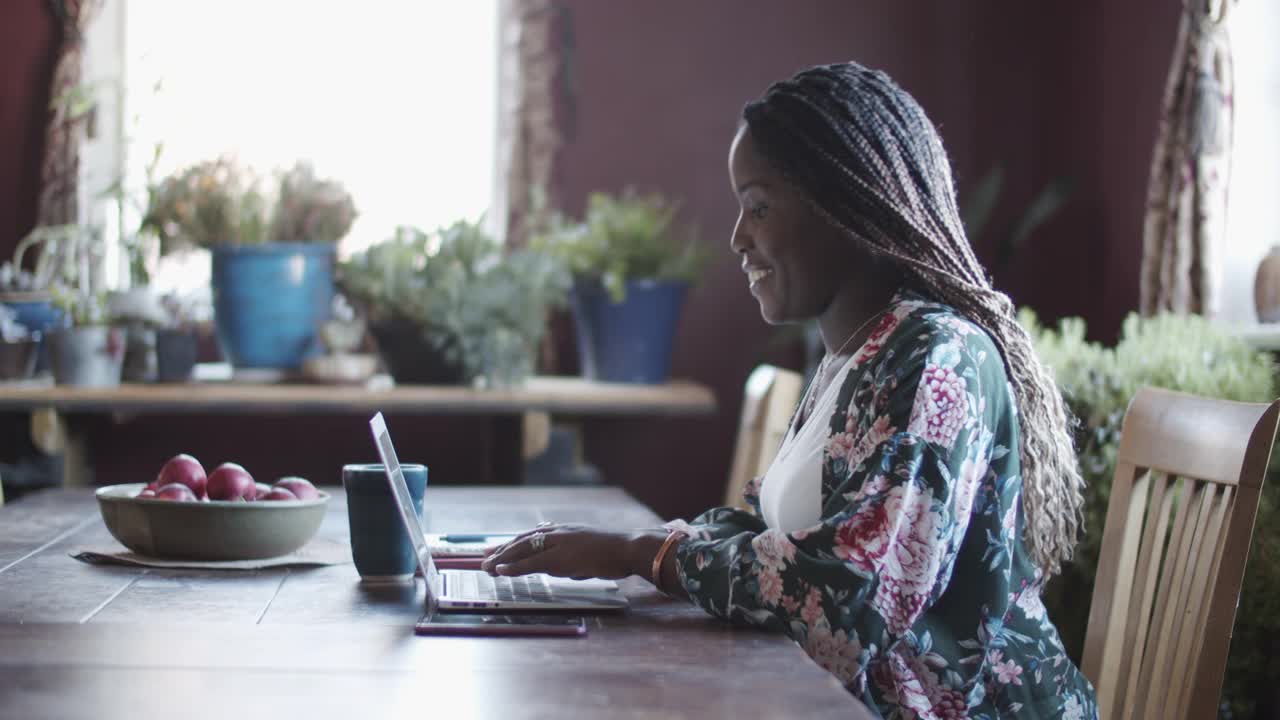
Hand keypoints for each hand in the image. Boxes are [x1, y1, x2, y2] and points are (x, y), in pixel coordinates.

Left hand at [479, 523, 660, 579]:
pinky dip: (515, 567)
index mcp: (563, 531)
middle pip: (522, 541)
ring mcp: (558, 544)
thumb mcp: (587, 546)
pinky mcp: (560, 557)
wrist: (627, 548)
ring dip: (503, 559)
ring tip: (486, 567)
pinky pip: (532, 563)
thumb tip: (559, 559)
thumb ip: (571, 550)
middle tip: (484, 558)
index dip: (513, 543)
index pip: (532, 536)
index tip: (498, 549)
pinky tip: (502, 571)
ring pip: (523, 550)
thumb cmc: (612, 551)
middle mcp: (557, 533)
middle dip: (502, 550)